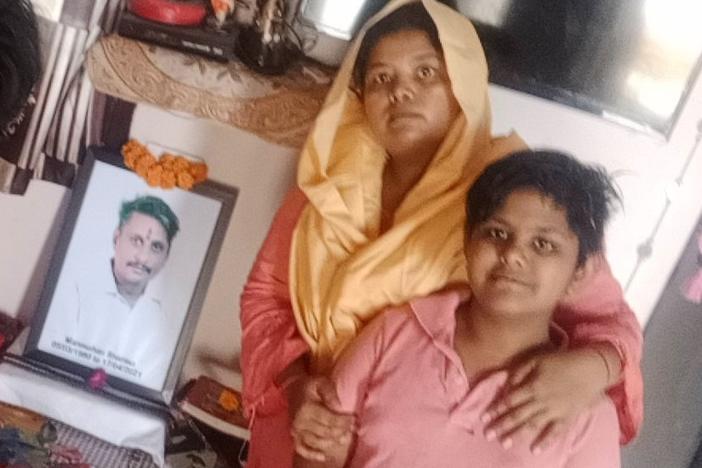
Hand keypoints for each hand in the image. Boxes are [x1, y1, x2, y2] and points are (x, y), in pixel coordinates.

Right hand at [288, 375, 354, 461]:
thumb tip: (338, 406)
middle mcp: (300, 421)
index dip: (344, 422)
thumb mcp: (321, 381)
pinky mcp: (294, 436)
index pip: (330, 419)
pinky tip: (323, 457)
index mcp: (307, 408)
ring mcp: (296, 431)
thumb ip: (330, 393)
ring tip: (345, 438)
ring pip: (317, 442)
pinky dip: (312, 454)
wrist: (294, 389)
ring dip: (333, 442)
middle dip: (342, 431)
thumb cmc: (310, 385)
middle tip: (353, 428)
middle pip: (326, 432)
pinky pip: (302, 449)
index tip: (354, 419)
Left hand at [482, 348, 609, 452]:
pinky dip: (545, 442)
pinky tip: (535, 451)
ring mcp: (554, 411)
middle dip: (501, 425)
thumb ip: (519, 371)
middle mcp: (541, 401)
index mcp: (532, 386)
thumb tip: (506, 385)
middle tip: (487, 435)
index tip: (483, 417)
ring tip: (504, 444)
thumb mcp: (537, 359)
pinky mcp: (567, 417)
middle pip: (517, 415)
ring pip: (532, 425)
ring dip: (517, 435)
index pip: (509, 400)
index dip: (496, 409)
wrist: (591, 368)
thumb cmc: (561, 360)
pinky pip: (555, 432)